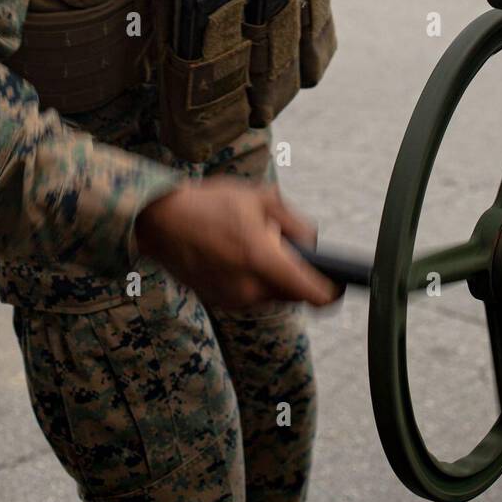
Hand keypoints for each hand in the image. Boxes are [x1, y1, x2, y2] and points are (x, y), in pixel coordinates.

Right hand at [134, 176, 338, 309]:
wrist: (161, 222)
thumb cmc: (211, 204)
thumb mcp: (260, 199)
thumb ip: (295, 221)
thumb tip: (314, 242)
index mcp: (262, 260)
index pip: (315, 294)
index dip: (334, 291)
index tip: (340, 283)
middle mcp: (249, 287)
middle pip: (295, 295)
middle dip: (299, 276)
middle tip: (286, 247)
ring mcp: (233, 299)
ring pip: (274, 296)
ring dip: (276, 278)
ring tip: (258, 246)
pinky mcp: (221, 302)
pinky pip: (253, 296)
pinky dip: (256, 281)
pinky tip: (241, 256)